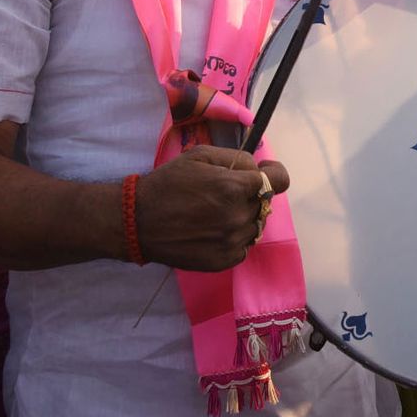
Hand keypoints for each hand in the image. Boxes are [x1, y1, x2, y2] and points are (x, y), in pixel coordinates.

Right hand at [134, 145, 288, 271]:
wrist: (137, 222)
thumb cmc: (168, 184)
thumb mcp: (200, 156)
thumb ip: (237, 158)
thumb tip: (259, 167)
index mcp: (234, 188)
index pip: (279, 180)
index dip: (273, 173)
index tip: (264, 171)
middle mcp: (238, 216)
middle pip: (265, 202)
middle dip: (251, 194)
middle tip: (225, 192)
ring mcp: (232, 241)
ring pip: (257, 224)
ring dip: (244, 216)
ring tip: (217, 212)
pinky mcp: (224, 260)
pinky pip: (244, 245)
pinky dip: (235, 237)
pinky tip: (214, 230)